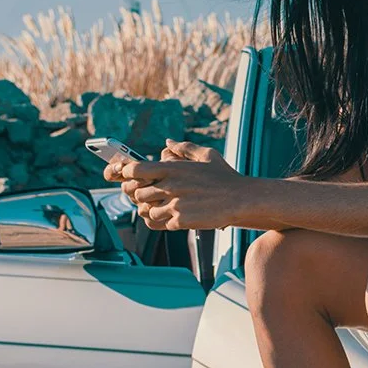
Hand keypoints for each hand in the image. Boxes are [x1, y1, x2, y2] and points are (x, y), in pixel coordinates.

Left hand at [117, 139, 244, 230]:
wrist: (241, 199)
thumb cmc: (225, 176)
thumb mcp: (207, 155)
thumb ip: (184, 148)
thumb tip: (167, 143)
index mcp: (173, 168)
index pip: (134, 170)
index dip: (127, 174)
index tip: (131, 177)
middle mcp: (170, 186)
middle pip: (136, 193)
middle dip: (139, 195)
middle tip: (147, 195)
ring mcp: (174, 205)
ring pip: (146, 211)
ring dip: (152, 210)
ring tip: (163, 208)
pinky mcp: (181, 221)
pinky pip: (160, 224)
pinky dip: (163, 222)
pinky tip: (173, 217)